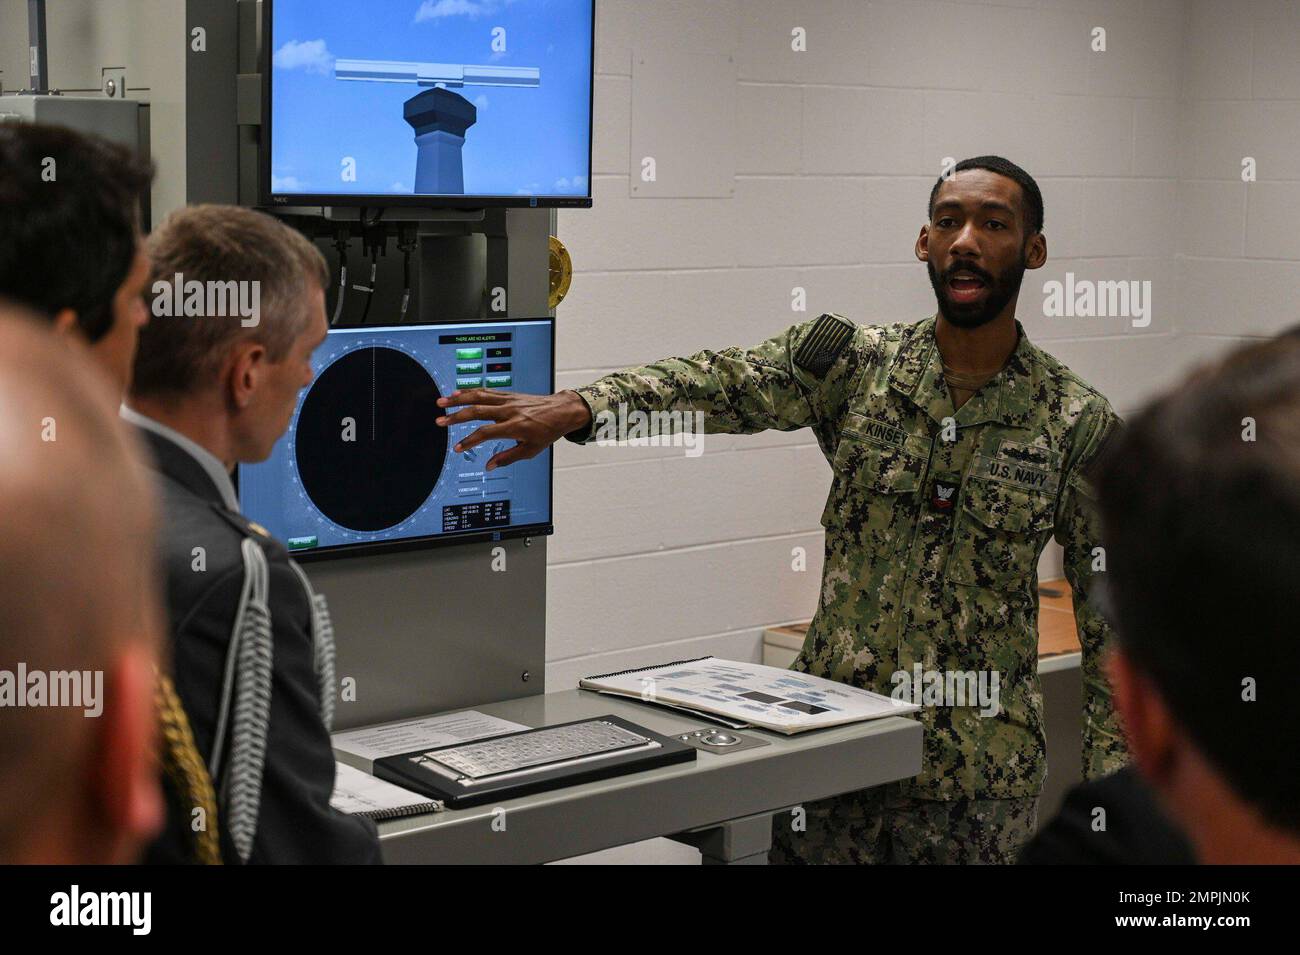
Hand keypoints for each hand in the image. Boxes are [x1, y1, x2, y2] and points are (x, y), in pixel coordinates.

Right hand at [435, 389, 591, 469]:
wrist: (561, 411)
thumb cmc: (548, 431)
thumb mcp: (530, 450)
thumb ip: (508, 458)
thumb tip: (489, 466)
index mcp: (515, 426)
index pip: (485, 433)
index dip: (470, 441)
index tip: (458, 448)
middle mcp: (509, 411)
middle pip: (477, 411)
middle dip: (456, 416)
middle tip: (440, 420)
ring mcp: (508, 400)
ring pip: (479, 397)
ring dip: (458, 398)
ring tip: (442, 401)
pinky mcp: (508, 395)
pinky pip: (486, 391)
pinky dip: (470, 391)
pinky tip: (458, 392)